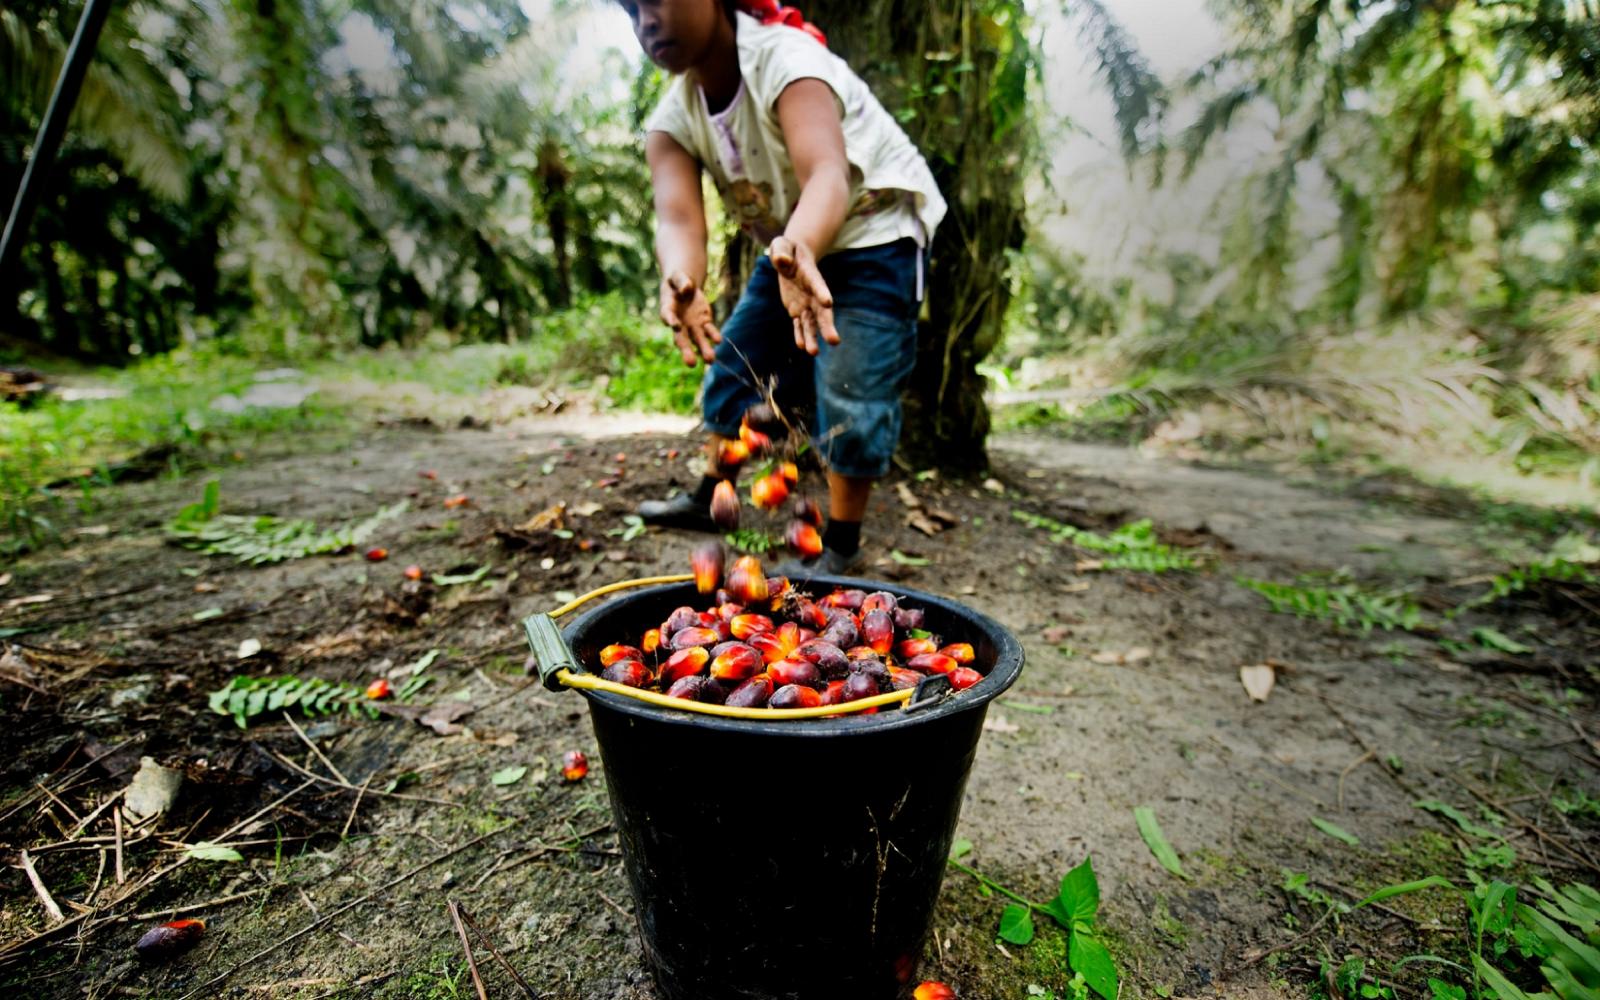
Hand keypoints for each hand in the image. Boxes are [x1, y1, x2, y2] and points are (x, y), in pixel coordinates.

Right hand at [659, 272, 720, 366]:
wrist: (685, 286)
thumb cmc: (677, 281)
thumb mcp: (677, 276)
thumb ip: (681, 281)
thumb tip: (687, 289)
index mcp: (667, 309)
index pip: (667, 316)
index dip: (670, 320)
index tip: (673, 324)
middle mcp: (679, 322)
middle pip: (681, 338)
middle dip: (686, 350)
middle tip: (691, 364)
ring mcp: (692, 325)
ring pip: (698, 340)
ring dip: (704, 350)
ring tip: (710, 361)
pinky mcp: (704, 323)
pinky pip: (709, 331)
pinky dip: (714, 335)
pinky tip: (719, 341)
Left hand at [770, 236, 838, 355]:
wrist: (791, 258)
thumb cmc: (787, 250)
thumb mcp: (782, 245)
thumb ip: (781, 252)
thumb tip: (781, 261)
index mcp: (811, 276)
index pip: (818, 285)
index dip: (822, 293)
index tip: (828, 302)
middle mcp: (813, 293)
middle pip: (821, 312)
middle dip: (826, 326)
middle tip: (834, 341)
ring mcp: (806, 304)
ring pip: (811, 323)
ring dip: (812, 338)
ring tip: (814, 352)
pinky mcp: (797, 310)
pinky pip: (799, 325)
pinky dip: (800, 335)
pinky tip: (802, 346)